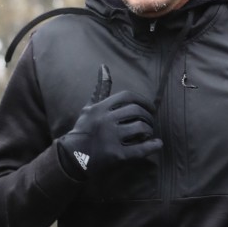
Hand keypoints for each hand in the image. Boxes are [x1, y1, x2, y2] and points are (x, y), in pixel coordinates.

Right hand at [58, 65, 161, 180]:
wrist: (70, 160)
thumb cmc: (82, 132)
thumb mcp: (88, 109)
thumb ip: (100, 90)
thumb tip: (104, 66)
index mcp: (99, 109)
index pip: (128, 97)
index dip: (143, 101)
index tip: (150, 109)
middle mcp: (104, 121)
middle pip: (137, 111)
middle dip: (148, 117)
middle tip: (150, 123)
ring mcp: (110, 139)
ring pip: (141, 128)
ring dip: (149, 130)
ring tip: (148, 134)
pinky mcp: (116, 156)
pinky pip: (141, 149)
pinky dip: (153, 146)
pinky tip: (157, 144)